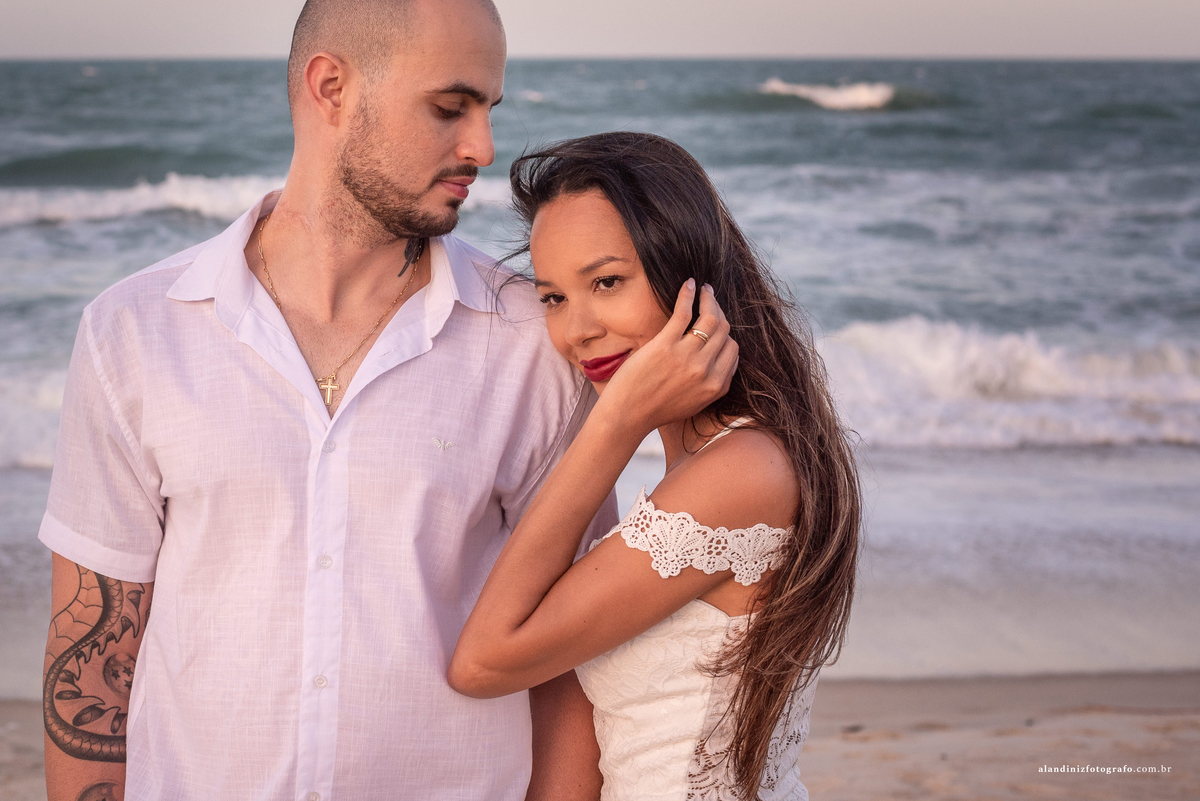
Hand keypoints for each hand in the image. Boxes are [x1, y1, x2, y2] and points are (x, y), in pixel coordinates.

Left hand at [596, 279, 738, 435]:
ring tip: (705, 290)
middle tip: (711, 300)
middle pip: (724, 331)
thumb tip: (720, 362)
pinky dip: (689, 295)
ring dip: (709, 299)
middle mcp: (705, 370)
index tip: (717, 324)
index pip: (733, 350)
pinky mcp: (665, 345)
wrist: (627, 416)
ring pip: (711, 319)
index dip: (726, 335)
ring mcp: (687, 357)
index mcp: (716, 386)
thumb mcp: (694, 403)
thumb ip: (710, 384)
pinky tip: (690, 284)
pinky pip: (684, 312)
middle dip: (720, 312)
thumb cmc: (656, 410)